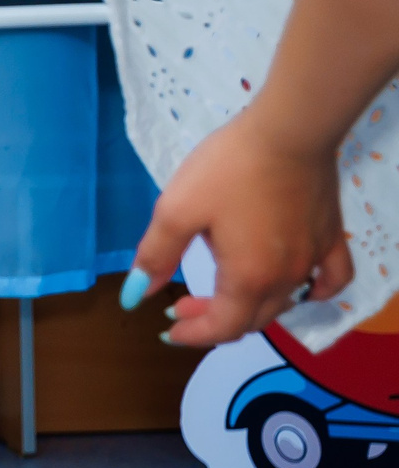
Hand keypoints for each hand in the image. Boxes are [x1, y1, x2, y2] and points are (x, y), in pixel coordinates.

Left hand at [125, 106, 354, 346]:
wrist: (287, 132)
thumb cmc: (228, 169)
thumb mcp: (177, 209)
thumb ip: (156, 255)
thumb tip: (134, 296)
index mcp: (248, 278)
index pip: (223, 327)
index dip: (193, 335)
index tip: (167, 329)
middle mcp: (286, 278)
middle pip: (252, 319)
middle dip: (213, 321)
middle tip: (182, 306)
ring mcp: (314, 259)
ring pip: (285, 302)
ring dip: (251, 309)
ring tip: (223, 293)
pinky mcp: (332, 237)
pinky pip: (331, 280)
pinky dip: (313, 292)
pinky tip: (299, 288)